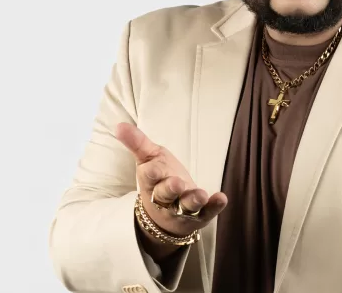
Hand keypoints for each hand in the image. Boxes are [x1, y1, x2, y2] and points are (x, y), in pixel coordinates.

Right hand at [116, 123, 227, 239]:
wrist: (165, 216)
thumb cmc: (158, 179)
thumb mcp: (148, 159)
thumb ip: (137, 143)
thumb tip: (119, 125)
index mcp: (151, 183)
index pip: (149, 178)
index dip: (151, 173)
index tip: (152, 169)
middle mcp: (166, 198)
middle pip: (166, 194)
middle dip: (171, 188)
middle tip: (177, 183)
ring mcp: (183, 208)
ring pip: (186, 206)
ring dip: (193, 199)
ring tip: (201, 194)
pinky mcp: (200, 215)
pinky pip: (207, 212)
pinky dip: (214, 206)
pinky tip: (221, 198)